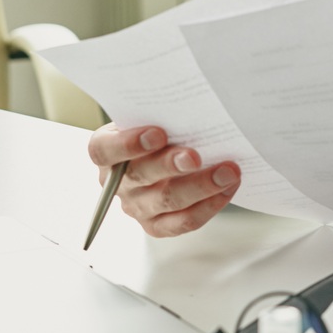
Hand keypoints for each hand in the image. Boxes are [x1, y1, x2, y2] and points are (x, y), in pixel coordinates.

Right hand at [86, 123, 241, 237]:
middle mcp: (118, 183)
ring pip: (167, 200)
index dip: (128, 144)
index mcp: (105, 151)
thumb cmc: (156, 129)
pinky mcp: (157, 226)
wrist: (163, 154)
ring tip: (227, 172)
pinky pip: (183, 221)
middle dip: (170, 165)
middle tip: (195, 156)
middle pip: (140, 176)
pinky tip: (227, 188)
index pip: (104, 150)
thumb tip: (190, 106)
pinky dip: (209, 205)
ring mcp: (136, 207)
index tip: (158, 133)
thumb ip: (159, 112)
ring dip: (200, 186)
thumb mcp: (149, 116)